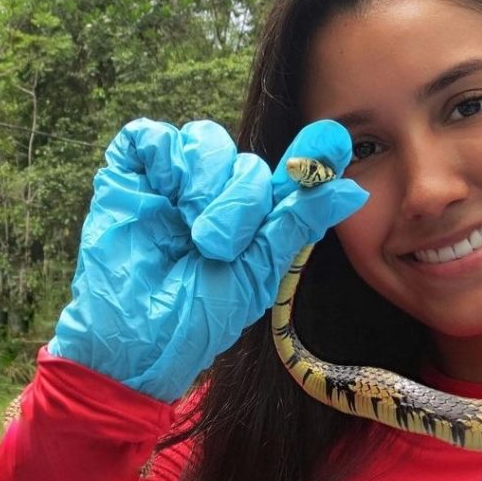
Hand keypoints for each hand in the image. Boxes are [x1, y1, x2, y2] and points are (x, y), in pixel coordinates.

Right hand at [48, 118, 366, 402]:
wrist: (137, 343)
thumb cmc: (197, 318)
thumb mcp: (257, 272)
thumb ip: (298, 222)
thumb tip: (353, 189)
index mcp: (250, 219)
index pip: (284, 176)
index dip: (311, 158)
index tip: (336, 141)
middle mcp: (213, 195)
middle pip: (247, 161)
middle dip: (241, 203)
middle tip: (218, 247)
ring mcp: (171, 182)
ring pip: (206, 141)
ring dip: (205, 185)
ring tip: (190, 233)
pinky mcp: (128, 174)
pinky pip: (152, 137)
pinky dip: (164, 159)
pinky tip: (164, 197)